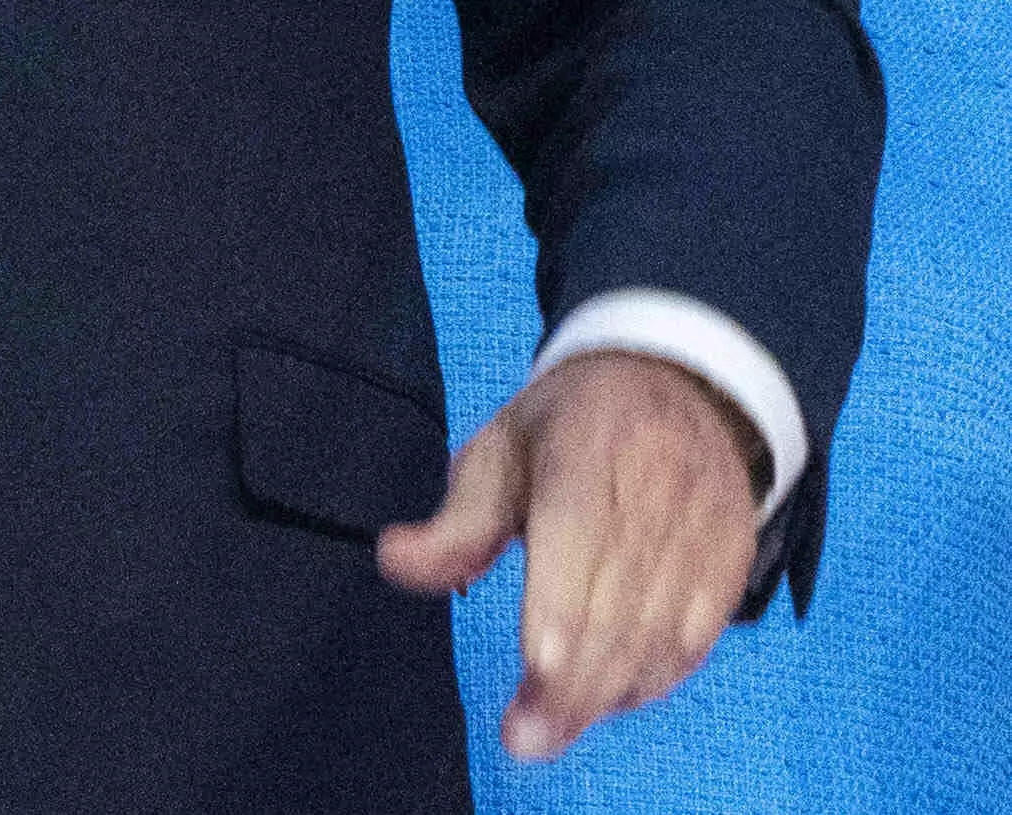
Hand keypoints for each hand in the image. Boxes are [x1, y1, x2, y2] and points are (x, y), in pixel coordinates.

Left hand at [378, 351, 767, 761]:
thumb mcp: (499, 451)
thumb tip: (395, 561)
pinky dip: (654, 679)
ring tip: (553, 727)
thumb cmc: (570, 430)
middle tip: (526, 739)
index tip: (531, 672)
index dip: (561, 616)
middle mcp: (656, 494)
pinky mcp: (732, 561)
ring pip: (660, 633)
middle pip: (618, 607)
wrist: (678, 388)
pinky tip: (610, 701)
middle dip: (571, 684)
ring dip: (608, 692)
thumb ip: (454, 521)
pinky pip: (696, 637)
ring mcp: (703, 531)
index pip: (577, 543)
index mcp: (588, 454)